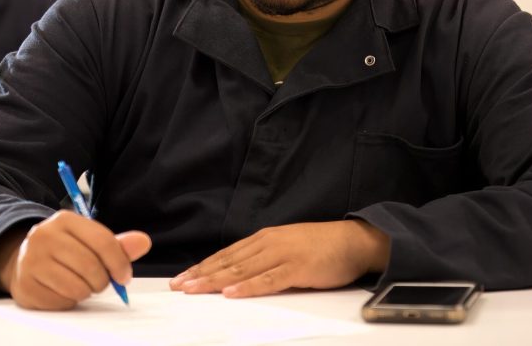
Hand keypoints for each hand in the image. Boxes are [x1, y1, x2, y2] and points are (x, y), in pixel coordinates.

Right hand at [0, 210, 150, 309]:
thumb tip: (143, 242)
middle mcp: (44, 236)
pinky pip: (61, 302)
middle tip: (100, 282)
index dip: (119, 262)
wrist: (22, 260)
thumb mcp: (88, 240)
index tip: (124, 276)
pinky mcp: (25, 285)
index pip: (103, 241)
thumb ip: (117, 244)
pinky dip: (69, 301)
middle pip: (90, 266)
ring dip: (86, 292)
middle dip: (102, 280)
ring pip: (77, 287)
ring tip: (81, 284)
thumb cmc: (63, 250)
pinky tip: (64, 290)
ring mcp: (31, 261)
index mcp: (64, 219)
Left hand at [169, 220, 388, 298]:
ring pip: (241, 269)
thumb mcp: (286, 248)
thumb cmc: (321, 247)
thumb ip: (264, 258)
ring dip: (215, 280)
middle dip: (200, 274)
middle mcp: (268, 243)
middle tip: (178, 286)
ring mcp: (282, 254)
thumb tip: (239, 274)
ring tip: (194, 289)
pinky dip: (248, 287)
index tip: (183, 277)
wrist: (354, 240)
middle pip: (228, 262)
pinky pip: (268, 279)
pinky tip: (232, 293)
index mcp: (264, 239)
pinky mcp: (297, 268)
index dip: (203, 267)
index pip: (226, 255)